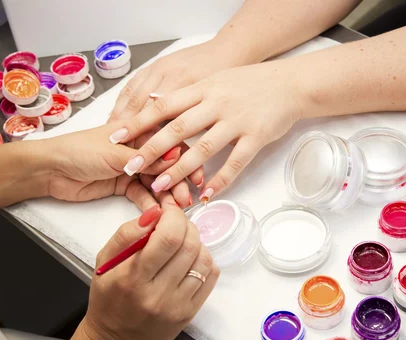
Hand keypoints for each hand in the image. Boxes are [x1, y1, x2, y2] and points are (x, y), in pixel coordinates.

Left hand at [46, 123, 180, 209]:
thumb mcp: (115, 152)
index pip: (170, 143)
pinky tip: (157, 213)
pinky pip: (143, 195)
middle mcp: (139, 149)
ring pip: (157, 182)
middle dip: (179, 182)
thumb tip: (177, 157)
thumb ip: (146, 158)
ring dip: (167, 196)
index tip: (196, 175)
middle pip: (167, 165)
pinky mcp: (124, 186)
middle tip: (188, 198)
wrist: (51, 170)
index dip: (186, 159)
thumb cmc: (79, 149)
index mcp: (139, 131)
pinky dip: (151, 204)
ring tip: (176, 209)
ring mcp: (133, 168)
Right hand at [81, 203, 218, 339]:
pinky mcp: (190, 313)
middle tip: (176, 224)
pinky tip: (189, 260)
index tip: (169, 211)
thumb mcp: (105, 262)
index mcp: (133, 278)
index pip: (168, 238)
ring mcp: (177, 306)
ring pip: (203, 259)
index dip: (174, 217)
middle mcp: (157, 294)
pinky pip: (210, 276)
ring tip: (181, 242)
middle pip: (189, 246)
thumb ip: (127, 233)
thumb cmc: (108, 298)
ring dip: (196, 242)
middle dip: (186, 226)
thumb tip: (155, 214)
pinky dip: (204, 260)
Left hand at [108, 40, 248, 205]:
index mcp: (203, 88)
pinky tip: (205, 194)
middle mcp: (216, 103)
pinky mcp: (256, 137)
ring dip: (179, 170)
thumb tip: (155, 102)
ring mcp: (237, 121)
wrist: (290, 83)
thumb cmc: (249, 83)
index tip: (115, 136)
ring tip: (159, 187)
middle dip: (150, 150)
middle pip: (177, 128)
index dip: (138, 121)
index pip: (163, 105)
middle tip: (128, 168)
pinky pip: (235, 163)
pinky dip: (220, 180)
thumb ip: (189, 94)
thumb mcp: (215, 80)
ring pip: (203, 148)